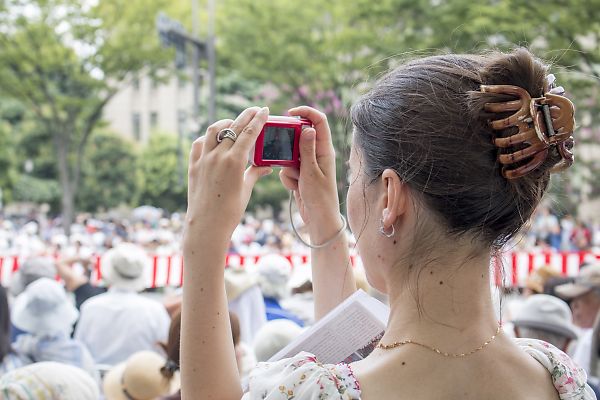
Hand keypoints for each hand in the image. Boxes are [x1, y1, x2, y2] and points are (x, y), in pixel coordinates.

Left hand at [184, 107, 272, 247]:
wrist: (206, 225)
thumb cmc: (230, 211)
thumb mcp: (246, 190)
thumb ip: (255, 173)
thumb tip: (266, 166)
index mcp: (234, 162)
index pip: (249, 133)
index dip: (258, 120)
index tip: (265, 110)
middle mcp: (217, 156)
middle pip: (233, 127)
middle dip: (245, 116)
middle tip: (254, 110)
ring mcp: (203, 159)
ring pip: (214, 130)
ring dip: (225, 123)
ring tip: (233, 122)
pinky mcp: (193, 165)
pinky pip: (199, 144)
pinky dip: (208, 138)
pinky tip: (214, 140)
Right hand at [279, 107, 339, 232]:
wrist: (318, 220)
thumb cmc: (319, 198)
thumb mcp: (310, 172)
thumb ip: (306, 149)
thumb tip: (307, 127)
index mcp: (325, 150)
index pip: (319, 121)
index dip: (306, 112)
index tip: (290, 112)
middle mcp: (318, 155)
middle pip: (300, 136)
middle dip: (290, 146)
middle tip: (288, 157)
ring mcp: (308, 165)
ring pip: (290, 154)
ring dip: (289, 167)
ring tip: (297, 180)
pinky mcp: (301, 175)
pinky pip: (287, 168)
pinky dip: (288, 178)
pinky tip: (296, 188)